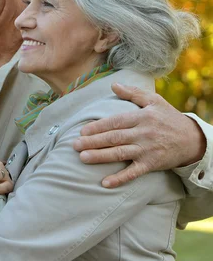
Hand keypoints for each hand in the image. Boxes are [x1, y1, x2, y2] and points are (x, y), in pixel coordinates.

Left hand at [73, 83, 205, 187]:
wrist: (193, 140)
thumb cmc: (169, 118)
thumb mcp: (154, 101)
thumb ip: (133, 93)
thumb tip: (113, 84)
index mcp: (141, 118)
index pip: (116, 122)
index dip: (98, 126)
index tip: (82, 130)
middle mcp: (143, 134)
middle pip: (114, 138)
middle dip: (93, 142)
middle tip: (74, 145)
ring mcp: (147, 150)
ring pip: (120, 154)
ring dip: (100, 157)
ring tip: (83, 158)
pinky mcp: (151, 164)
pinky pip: (133, 173)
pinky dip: (120, 179)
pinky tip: (105, 183)